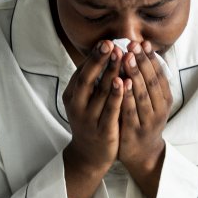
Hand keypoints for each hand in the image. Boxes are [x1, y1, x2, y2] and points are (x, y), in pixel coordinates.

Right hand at [63, 40, 124, 176]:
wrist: (89, 156)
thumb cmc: (91, 120)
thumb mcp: (85, 100)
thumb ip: (92, 81)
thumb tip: (104, 53)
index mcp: (71, 95)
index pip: (82, 72)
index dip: (94, 57)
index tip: (106, 42)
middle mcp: (76, 106)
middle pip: (87, 79)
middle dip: (100, 61)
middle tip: (111, 44)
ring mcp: (88, 119)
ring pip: (100, 93)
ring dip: (111, 73)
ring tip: (122, 57)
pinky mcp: (102, 131)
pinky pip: (110, 111)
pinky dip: (117, 95)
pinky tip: (125, 82)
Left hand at [118, 41, 170, 196]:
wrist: (143, 155)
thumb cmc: (143, 121)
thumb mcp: (151, 102)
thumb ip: (147, 81)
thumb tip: (143, 52)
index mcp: (165, 100)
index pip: (160, 75)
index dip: (152, 58)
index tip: (143, 42)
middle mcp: (160, 110)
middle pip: (152, 82)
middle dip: (142, 61)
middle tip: (133, 44)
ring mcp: (148, 122)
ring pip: (143, 95)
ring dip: (135, 75)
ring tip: (126, 57)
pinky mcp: (134, 132)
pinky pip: (130, 112)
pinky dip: (126, 96)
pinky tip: (120, 83)